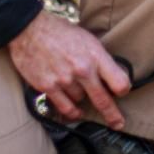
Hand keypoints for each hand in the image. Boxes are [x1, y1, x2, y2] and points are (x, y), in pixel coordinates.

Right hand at [7, 9, 130, 126]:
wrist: (30, 29)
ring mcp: (64, 80)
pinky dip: (72, 112)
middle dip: (112, 115)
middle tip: (118, 123)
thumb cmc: (59, 31)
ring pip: (81, 101)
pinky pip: (65, 108)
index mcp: (95, 55)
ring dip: (81, 97)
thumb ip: (99, 58)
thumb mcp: (87, 38)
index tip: (122, 92)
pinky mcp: (48, 87)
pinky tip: (76, 112)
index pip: (119, 82)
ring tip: (74, 86)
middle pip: (103, 100)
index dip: (123, 89)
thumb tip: (111, 75)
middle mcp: (82, 69)